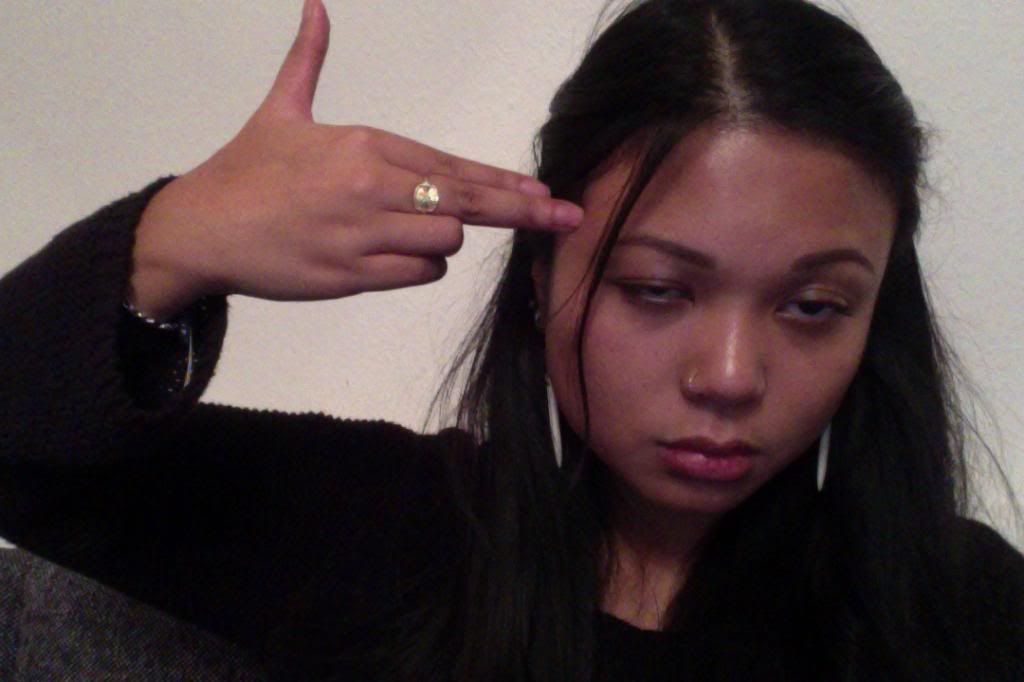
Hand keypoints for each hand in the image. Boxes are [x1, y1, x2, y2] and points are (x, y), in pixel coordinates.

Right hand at [129, 0, 581, 319]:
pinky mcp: (351, 275)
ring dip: (446, 240)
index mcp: (363, 145)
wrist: (201, 228)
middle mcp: (372, 188)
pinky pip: (416, 274)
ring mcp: (363, 234)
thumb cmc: (244, 170)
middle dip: (523, 212)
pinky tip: (401, 256)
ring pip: (445, 241)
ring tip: (414, 232)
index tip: (543, 193)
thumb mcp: (279, 110)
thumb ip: (308, 61)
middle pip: (467, 203)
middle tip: (568, 220)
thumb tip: (315, 7)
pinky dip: (421, 266)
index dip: (503, 182)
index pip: (451, 166)